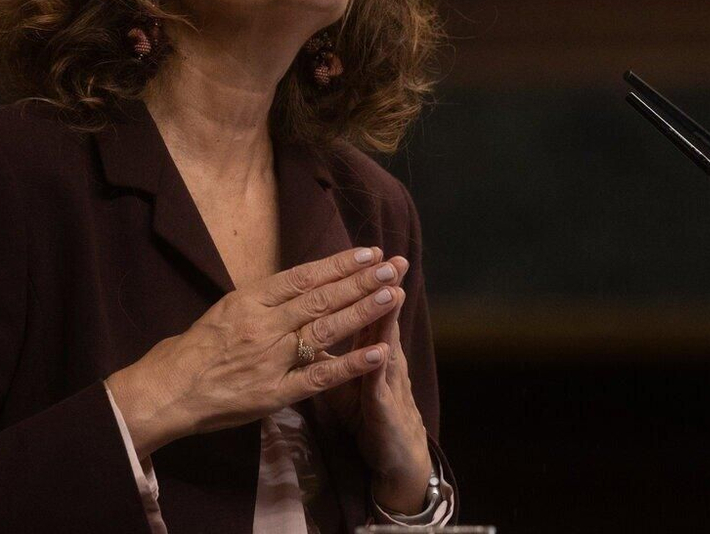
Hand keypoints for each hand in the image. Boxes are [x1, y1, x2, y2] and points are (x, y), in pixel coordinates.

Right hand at [105, 246, 402, 453]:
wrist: (166, 390)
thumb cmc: (192, 350)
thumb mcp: (225, 310)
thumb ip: (263, 301)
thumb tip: (298, 285)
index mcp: (249, 301)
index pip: (303, 277)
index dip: (339, 264)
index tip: (369, 252)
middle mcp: (263, 325)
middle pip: (321, 299)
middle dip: (361, 281)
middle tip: (394, 265)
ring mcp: (271, 359)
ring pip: (325, 330)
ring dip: (362, 311)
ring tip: (393, 294)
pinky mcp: (275, 392)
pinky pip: (320, 377)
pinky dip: (351, 364)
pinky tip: (379, 352)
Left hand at [318, 255, 434, 514]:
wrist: (398, 456)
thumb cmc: (369, 414)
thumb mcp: (348, 380)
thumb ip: (335, 352)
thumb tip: (310, 324)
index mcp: (373, 350)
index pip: (364, 309)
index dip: (365, 284)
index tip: (370, 253)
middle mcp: (383, 361)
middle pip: (380, 319)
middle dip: (382, 289)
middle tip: (392, 259)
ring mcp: (386, 384)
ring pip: (384, 346)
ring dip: (387, 319)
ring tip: (392, 291)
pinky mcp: (384, 412)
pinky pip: (379, 389)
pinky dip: (377, 370)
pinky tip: (381, 353)